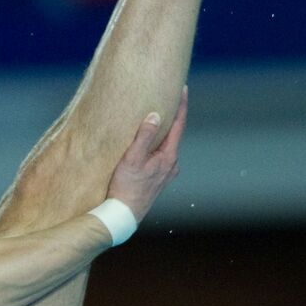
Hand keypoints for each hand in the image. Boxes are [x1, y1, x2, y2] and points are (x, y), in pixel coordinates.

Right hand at [107, 87, 187, 222]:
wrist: (122, 216)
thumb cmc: (125, 188)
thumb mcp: (132, 159)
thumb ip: (144, 136)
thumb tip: (155, 115)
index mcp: (168, 158)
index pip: (179, 125)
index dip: (181, 105)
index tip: (183, 88)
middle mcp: (171, 166)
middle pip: (174, 135)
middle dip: (171, 118)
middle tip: (167, 98)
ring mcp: (165, 175)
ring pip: (166, 147)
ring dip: (162, 133)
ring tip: (156, 120)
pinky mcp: (157, 181)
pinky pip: (160, 157)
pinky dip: (156, 147)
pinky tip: (147, 147)